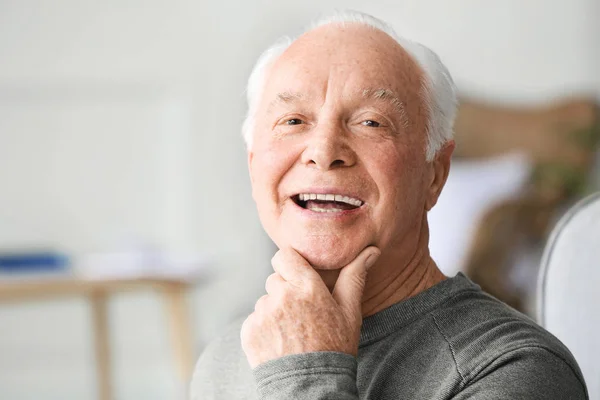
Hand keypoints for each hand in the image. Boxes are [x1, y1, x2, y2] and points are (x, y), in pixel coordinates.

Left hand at [241, 246, 379, 367]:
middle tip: (302, 313)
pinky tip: (280, 342)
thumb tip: (372, 250)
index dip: (291, 265)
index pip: (284, 256)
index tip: (299, 277)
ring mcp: (263, 313)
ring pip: (265, 300)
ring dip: (275, 309)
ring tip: (292, 331)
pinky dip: (264, 327)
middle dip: (286, 290)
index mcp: (307, 287)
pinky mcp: (249, 330)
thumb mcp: (349, 312)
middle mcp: (282, 296)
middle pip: (275, 278)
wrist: (311, 388)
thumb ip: (355, 277)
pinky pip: (255, 319)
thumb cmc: (335, 348)